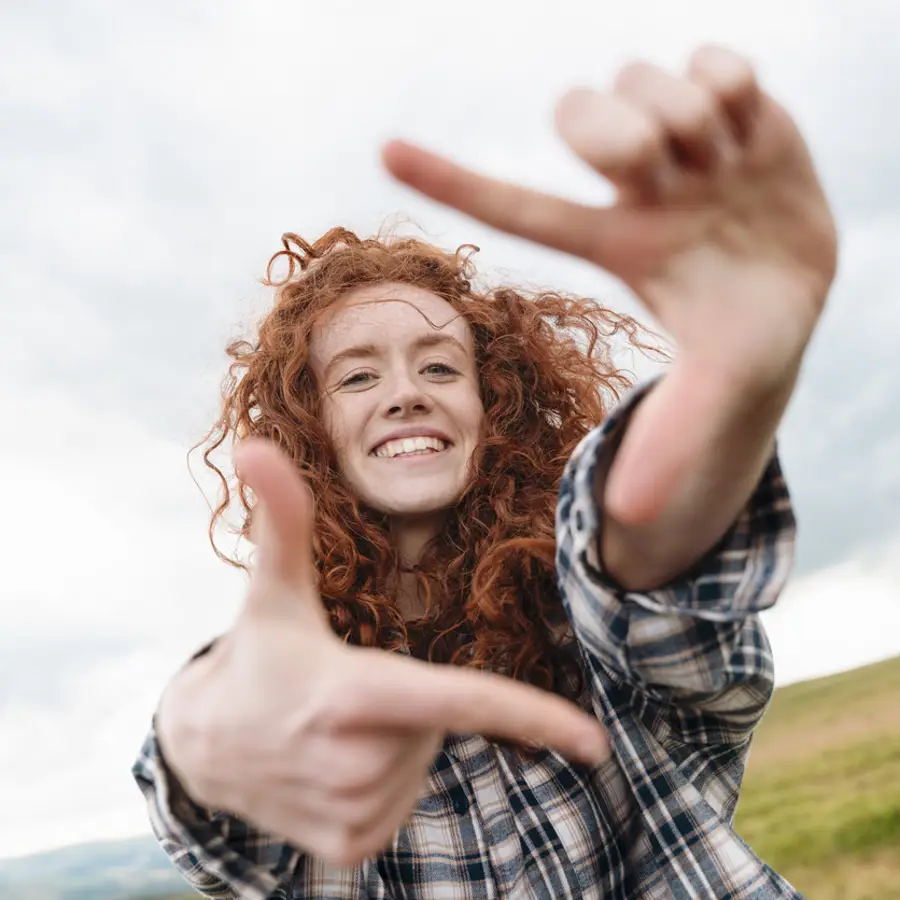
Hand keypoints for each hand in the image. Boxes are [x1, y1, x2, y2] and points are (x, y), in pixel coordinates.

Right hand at [155, 440, 609, 865]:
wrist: (203, 745)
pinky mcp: (348, 848)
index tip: (599, 743)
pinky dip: (382, 780)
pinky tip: (333, 765)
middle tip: (348, 690)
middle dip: (412, 702)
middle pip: (441, 724)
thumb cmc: (256, 655)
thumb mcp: (272, 589)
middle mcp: (356, 764)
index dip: (535, 718)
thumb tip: (254, 445)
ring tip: (335, 727)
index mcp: (353, 695)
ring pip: (423, 763)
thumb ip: (280, 517)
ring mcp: (351, 813)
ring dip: (396, 742)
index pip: (463, 703)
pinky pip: (402, 804)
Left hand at [382, 45, 836, 519]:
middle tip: (659, 172)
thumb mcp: (717, 388)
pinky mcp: (733, 100)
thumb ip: (670, 444)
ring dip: (690, 123)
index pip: (514, 206)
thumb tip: (625, 525)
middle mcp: (631, 184)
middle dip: (617, 138)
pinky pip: (717, 60)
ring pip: (646, 81)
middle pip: (582, 117)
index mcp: (609, 242)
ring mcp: (676, 138)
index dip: (450, 181)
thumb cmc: (747, 340)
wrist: (808, 286)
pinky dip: (735, 91)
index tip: (383, 153)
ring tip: (722, 168)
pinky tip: (747, 138)